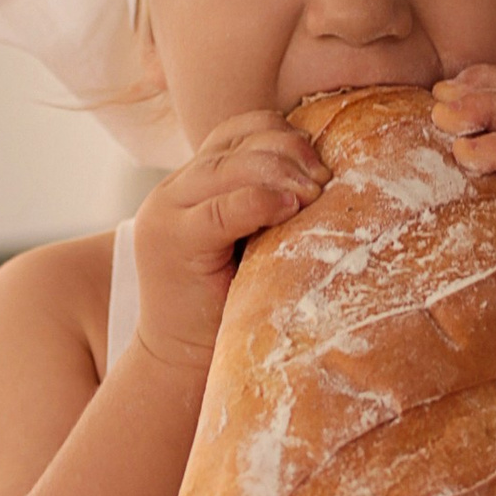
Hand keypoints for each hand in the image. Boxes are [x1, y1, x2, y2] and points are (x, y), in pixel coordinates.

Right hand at [130, 109, 327, 371]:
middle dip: (288, 151)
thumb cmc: (227, 306)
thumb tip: (329, 175)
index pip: (236, 131)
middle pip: (234, 145)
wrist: (180, 364)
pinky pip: (220, 208)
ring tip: (315, 193)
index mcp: (191, 182)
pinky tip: (291, 207)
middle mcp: (172, 190)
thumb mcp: (247, 243)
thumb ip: (264, 206)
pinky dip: (259, 201)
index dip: (280, 133)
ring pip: (227, 167)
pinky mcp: (171, 242)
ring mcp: (166, 212)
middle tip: (326, 177)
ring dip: (279, 172)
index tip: (320, 158)